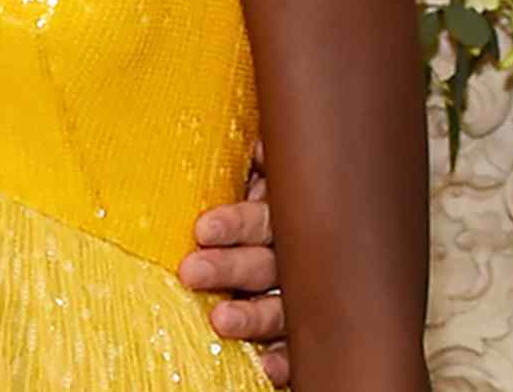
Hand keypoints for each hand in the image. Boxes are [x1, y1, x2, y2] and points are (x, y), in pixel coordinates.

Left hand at [177, 144, 290, 386]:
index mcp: (286, 213)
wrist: (322, 219)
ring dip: (253, 316)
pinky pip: (298, 346)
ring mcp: (305, 294)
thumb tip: (258, 145)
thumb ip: (263, 159)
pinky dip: (285, 359)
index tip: (203, 228)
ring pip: (283, 307)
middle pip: (267, 263)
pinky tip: (266, 366)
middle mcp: (298, 254)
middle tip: (190, 271)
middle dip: (229, 268)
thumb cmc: (265, 186)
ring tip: (220, 321)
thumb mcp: (264, 166)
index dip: (235, 223)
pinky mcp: (306, 329)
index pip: (262, 217)